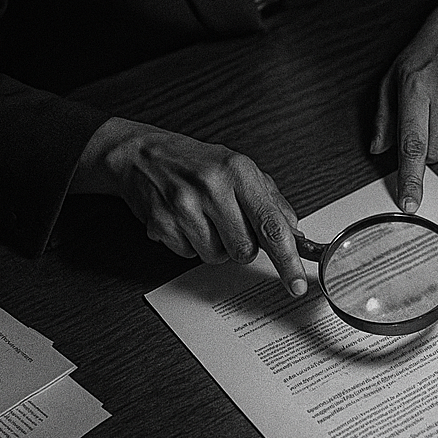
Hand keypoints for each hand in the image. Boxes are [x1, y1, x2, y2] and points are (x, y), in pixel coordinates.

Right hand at [70, 118, 306, 294]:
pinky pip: (189, 255)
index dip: (287, 259)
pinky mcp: (161, 223)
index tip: (297, 283)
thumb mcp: (239, 169)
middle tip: (228, 221)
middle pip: (244, 249)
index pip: (271, 224)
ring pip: (216, 257)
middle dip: (242, 245)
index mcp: (238, 171)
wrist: (140, 155)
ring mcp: (183, 206)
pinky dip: (190, 243)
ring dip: (214, 245)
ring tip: (202, 217)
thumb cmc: (194, 162)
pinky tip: (183, 220)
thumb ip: (271, 201)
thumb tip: (293, 234)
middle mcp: (211, 187)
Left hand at [371, 0, 437, 212]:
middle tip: (426, 118)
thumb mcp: (392, 78)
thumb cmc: (423, 55)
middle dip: (428, 145)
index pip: (413, 144)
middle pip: (436, 152)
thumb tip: (378, 149)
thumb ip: (384, 117)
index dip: (411, 177)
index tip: (410, 202)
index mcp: (415, 85)